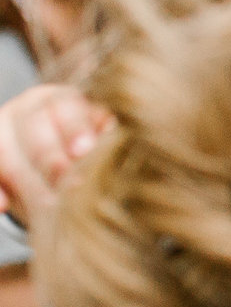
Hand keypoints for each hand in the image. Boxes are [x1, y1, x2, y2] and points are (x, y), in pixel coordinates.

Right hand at [0, 84, 110, 226]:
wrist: (62, 153)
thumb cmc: (96, 145)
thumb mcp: (106, 135)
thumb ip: (114, 138)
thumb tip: (141, 149)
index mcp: (65, 99)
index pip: (66, 109)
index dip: (76, 130)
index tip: (85, 151)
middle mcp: (29, 109)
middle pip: (36, 130)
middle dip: (53, 159)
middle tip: (71, 185)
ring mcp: (3, 131)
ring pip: (6, 151)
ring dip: (27, 181)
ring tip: (48, 207)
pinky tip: (3, 205)